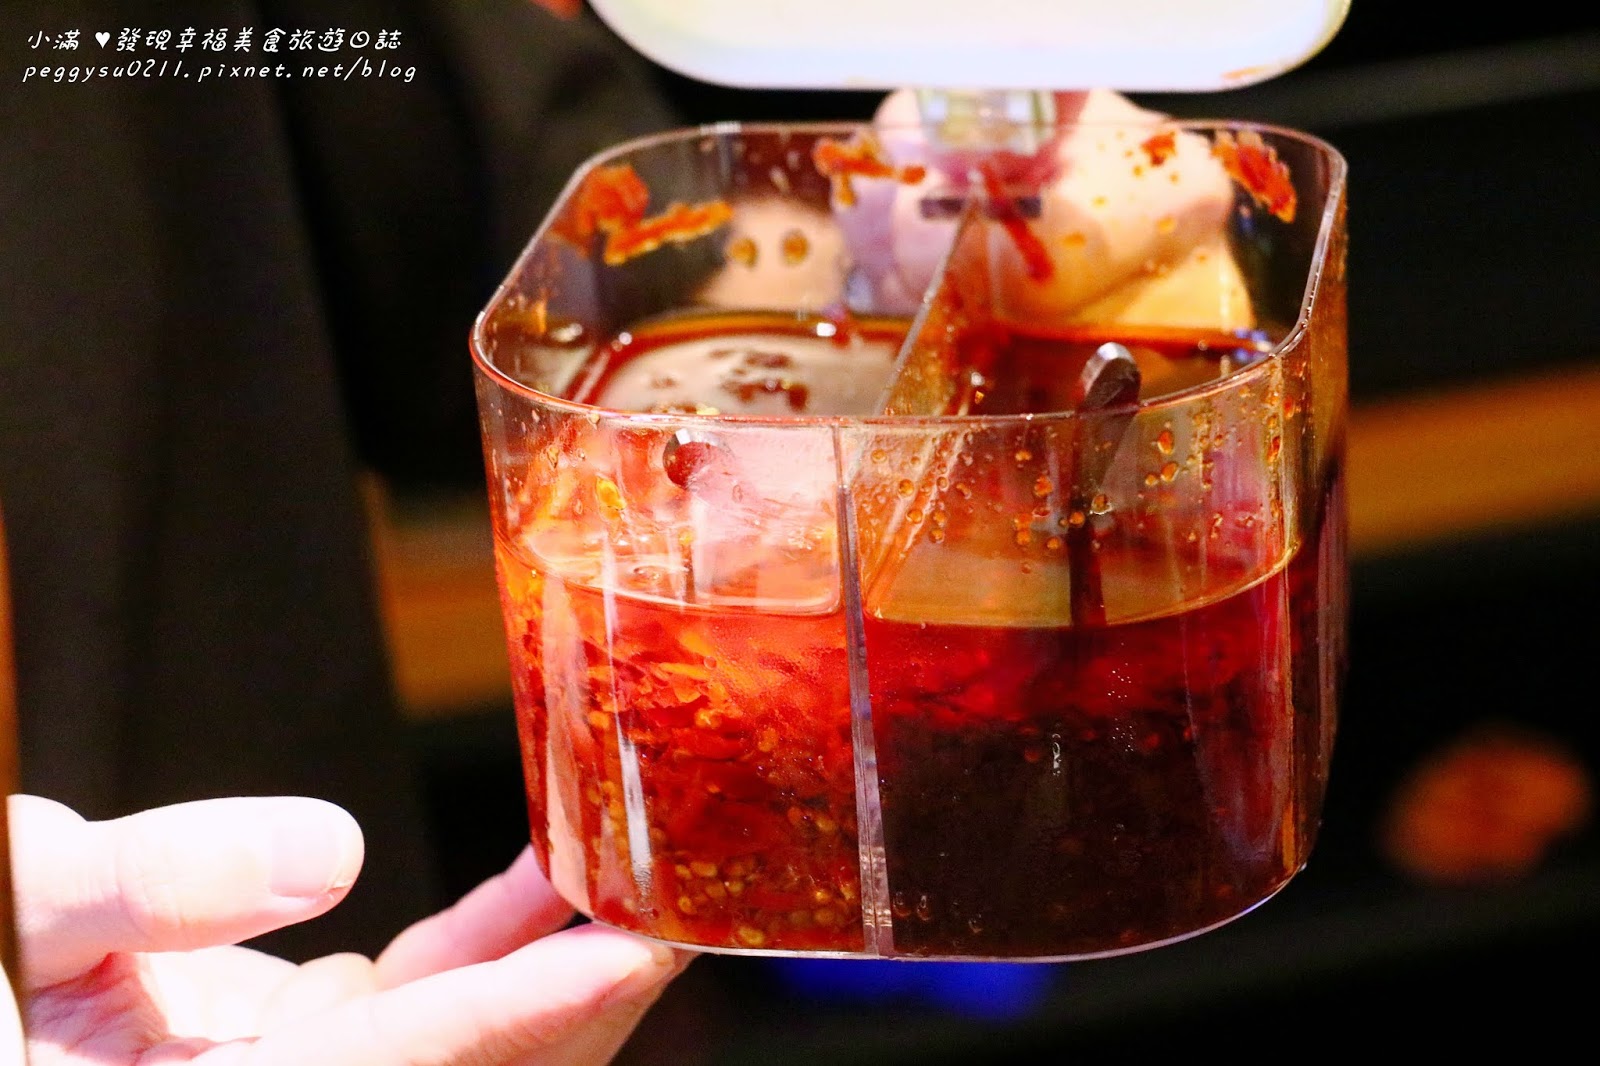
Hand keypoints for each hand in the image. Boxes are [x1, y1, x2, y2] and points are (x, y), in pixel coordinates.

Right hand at [7, 794, 691, 1064]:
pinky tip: (548, 872)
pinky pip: (433, 996)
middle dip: (597, 992)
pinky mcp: (315, 1042)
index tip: (640, 951)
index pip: (423, 1062)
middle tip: (699, 894)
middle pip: (486, 1064)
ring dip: (566, 955)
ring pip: (476, 1029)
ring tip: (650, 863)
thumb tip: (331, 849)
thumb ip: (143, 886)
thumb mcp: (12, 918)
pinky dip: (496, 938)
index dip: (537, 1010)